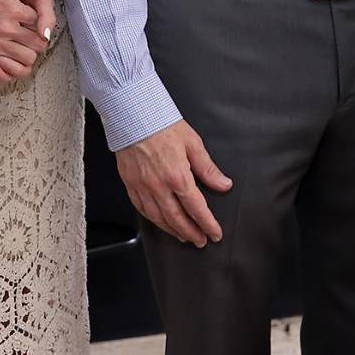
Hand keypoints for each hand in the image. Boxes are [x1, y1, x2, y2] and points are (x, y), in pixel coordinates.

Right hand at [0, 0, 53, 82]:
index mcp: (13, 10)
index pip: (40, 21)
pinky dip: (17, 69)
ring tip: (25, 47)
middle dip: (39, 40)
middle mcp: (7, 29)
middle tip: (32, 36)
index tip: (34, 20)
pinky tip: (16, 61)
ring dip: (30, 54)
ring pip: (28, 58)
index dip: (40, 22)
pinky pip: (12, 71)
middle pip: (38, 44)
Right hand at [116, 119, 232, 247]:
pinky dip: (153, 220)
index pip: (196, 209)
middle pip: (177, 219)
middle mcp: (159, 186)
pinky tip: (160, 221)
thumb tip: (223, 184)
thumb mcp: (192, 143)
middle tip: (201, 241)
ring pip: (158, 218)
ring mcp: (142, 187)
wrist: (133, 114)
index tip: (215, 233)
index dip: (208, 224)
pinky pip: (142, 209)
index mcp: (178, 176)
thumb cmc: (162, 124)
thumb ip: (208, 168)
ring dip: (173, 231)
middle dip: (191, 233)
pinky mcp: (130, 184)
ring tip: (183, 236)